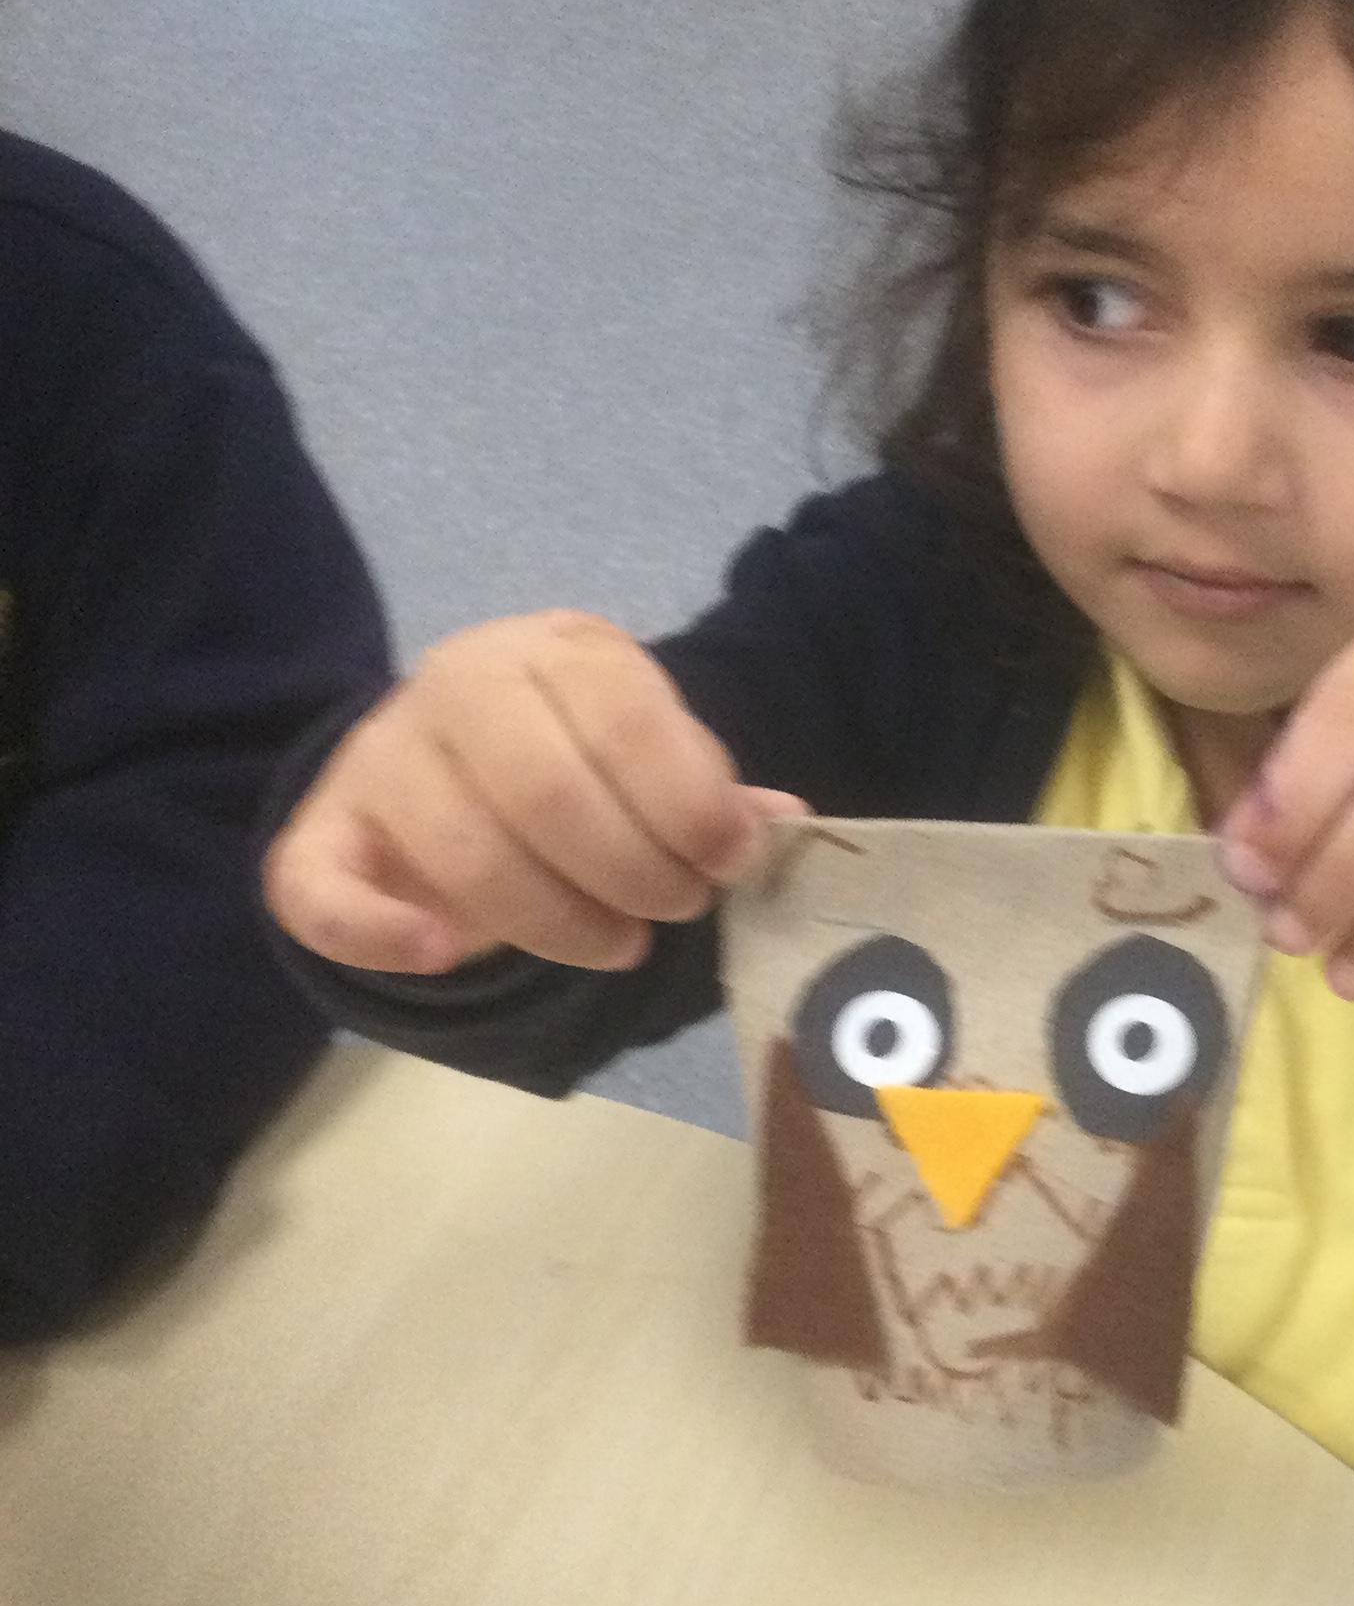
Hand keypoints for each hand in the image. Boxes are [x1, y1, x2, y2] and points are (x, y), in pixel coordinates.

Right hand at [264, 610, 803, 974]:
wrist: (450, 756)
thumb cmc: (579, 756)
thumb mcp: (650, 752)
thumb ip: (706, 790)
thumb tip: (781, 825)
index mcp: (555, 650)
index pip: (624, 716)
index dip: (689, 803)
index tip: (730, 862)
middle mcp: (457, 684)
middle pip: (546, 789)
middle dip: (632, 871)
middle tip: (677, 910)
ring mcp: (381, 757)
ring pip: (464, 851)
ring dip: (557, 921)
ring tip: (619, 943)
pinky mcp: (321, 833)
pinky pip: (321, 892)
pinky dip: (382, 934)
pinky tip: (448, 955)